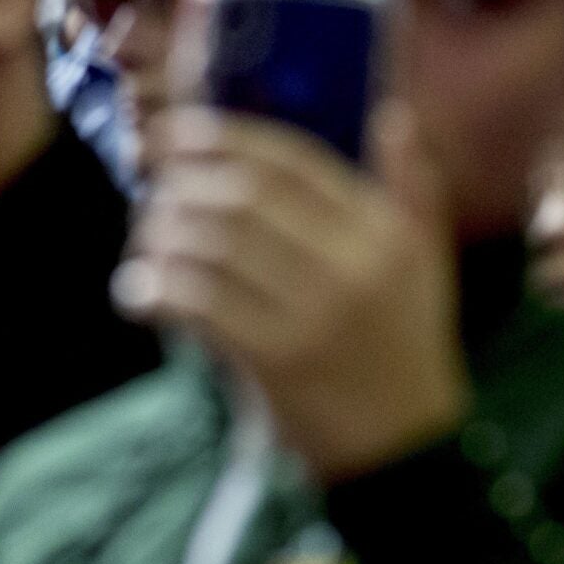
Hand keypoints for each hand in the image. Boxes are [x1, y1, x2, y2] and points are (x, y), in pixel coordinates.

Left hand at [118, 104, 468, 480]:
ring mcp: (312, 317)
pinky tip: (139, 291)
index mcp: (382, 233)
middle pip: (240, 198)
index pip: (290, 161)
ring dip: (161, 238)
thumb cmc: (404, 345)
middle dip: (182, 186)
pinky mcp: (275, 362)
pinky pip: (197, 306)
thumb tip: (394, 115)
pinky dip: (156, 291)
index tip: (177, 134)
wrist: (404, 448)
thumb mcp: (425, 263)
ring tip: (145, 241)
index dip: (224, 138)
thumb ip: (412, 187)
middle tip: (152, 191)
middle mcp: (350, 268)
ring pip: (210, 249)